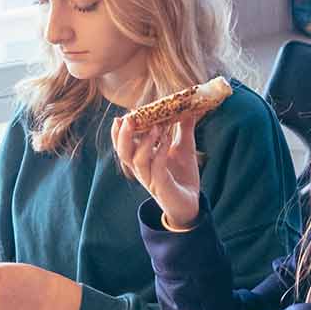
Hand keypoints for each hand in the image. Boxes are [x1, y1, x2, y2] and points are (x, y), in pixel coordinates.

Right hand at [112, 114, 201, 228]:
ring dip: (145, 142)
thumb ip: (184, 128)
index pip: (123, 145)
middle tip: (129, 118)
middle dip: (123, 136)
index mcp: (141, 159)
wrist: (191, 200)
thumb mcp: (184, 147)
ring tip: (156, 127)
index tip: (121, 117)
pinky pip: (157, 169)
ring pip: (138, 161)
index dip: (118, 132)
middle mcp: (142, 169)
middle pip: (123, 153)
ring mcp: (150, 178)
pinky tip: (168, 139)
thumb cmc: (182, 174)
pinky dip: (160, 153)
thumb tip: (190, 108)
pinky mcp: (162, 186)